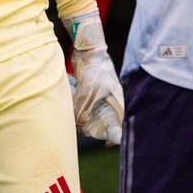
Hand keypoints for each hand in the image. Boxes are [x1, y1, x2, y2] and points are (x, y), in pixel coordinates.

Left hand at [63, 11, 123, 145]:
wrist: (87, 50)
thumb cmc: (94, 69)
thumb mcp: (88, 92)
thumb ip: (82, 109)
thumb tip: (77, 124)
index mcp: (117, 101)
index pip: (120, 122)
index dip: (115, 133)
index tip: (107, 143)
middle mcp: (110, 99)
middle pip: (105, 119)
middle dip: (96, 127)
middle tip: (86, 132)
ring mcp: (100, 95)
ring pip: (93, 112)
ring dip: (85, 118)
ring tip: (77, 124)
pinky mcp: (90, 90)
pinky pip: (85, 104)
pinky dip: (80, 109)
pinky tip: (72, 112)